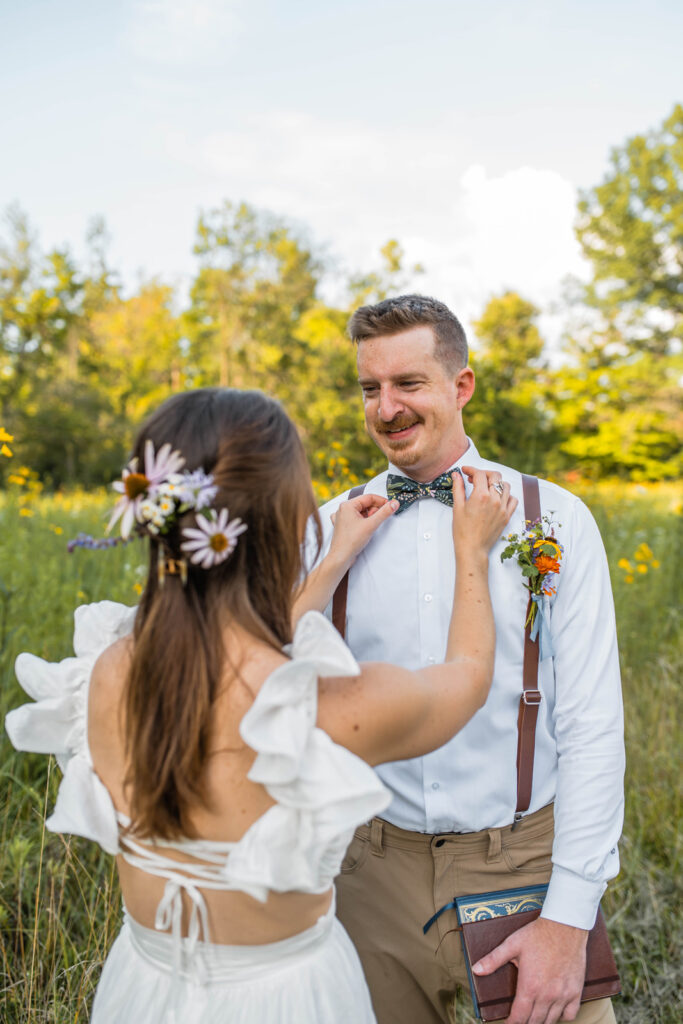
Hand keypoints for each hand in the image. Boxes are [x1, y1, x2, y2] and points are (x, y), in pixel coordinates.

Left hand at [328, 493, 397, 570]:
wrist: (341, 557)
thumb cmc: (350, 542)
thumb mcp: (371, 524)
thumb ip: (384, 513)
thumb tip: (393, 504)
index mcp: (347, 505)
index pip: (369, 497)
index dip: (381, 501)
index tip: (390, 506)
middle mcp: (343, 509)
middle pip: (365, 504)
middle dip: (375, 510)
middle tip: (379, 519)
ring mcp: (342, 518)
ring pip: (361, 512)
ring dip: (369, 517)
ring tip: (370, 526)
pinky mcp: (344, 525)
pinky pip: (356, 519)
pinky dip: (362, 521)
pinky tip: (364, 528)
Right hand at [452, 467, 516, 557]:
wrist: (472, 549)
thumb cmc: (462, 530)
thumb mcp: (457, 507)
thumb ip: (458, 488)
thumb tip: (456, 475)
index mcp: (481, 496)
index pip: (479, 474)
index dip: (471, 469)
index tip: (465, 471)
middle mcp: (495, 500)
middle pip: (495, 476)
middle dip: (484, 473)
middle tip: (475, 479)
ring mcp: (503, 508)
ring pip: (506, 486)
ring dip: (496, 483)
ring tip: (486, 488)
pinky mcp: (507, 516)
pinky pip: (513, 500)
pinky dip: (507, 495)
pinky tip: (498, 498)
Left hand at [472, 917, 588, 1023]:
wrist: (564, 926)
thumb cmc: (538, 935)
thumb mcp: (512, 944)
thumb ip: (493, 960)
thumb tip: (476, 970)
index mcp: (529, 986)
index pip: (519, 1017)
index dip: (511, 1023)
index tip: (508, 1023)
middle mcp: (547, 995)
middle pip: (535, 1022)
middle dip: (525, 1023)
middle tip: (520, 1020)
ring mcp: (563, 995)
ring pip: (551, 1020)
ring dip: (541, 1021)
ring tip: (534, 1017)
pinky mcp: (576, 991)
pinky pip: (570, 1014)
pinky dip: (562, 1016)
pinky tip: (555, 1010)